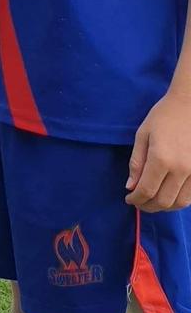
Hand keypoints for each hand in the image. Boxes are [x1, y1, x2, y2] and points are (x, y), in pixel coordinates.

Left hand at [126, 90, 190, 210]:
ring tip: (152, 201)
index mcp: (161, 159)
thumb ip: (136, 162)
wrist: (190, 105)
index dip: (136, 199)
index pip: (146, 190)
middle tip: (138, 202)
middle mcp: (180, 170)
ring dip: (163, 207)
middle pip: (163, 201)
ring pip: (179, 203)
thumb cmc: (163, 116)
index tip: (129, 199)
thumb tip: (131, 186)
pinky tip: (168, 195)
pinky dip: (178, 201)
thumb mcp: (143, 134)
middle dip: (147, 206)